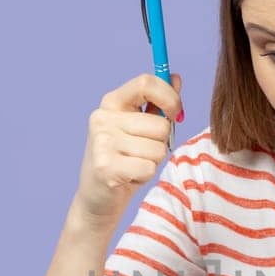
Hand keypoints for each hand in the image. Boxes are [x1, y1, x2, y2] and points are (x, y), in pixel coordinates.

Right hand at [71, 71, 182, 227]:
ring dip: (152, 162)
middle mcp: (103, 118)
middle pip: (160, 125)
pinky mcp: (105, 166)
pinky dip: (145, 175)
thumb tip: (175, 77)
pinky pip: (149, 167)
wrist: (98, 198)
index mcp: (112, 102)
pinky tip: (129, 177)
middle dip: (161, 144)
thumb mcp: (140, 129)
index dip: (169, 97)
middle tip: (142, 153)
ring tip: (133, 165)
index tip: (176, 114)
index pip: (146, 83)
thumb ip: (157, 104)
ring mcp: (102, 142)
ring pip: (158, 149)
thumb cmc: (124, 160)